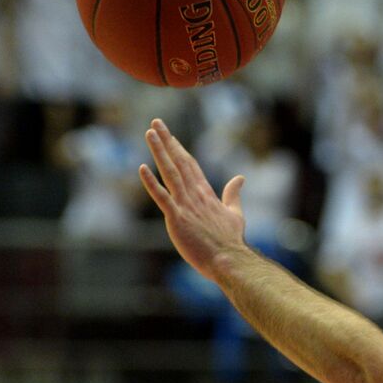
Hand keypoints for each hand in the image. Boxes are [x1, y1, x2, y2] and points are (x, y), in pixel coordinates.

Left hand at [139, 118, 248, 280]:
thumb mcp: (236, 214)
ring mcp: (186, 206)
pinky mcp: (177, 219)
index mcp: (206, 194)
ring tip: (150, 133)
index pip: (190, 166)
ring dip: (160, 151)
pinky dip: (151, 183)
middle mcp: (195, 195)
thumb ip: (233, 195)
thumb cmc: (231, 242)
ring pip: (170, 173)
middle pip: (179, 162)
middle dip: (167, 141)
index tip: (169, 134)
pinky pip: (162, 198)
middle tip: (156, 122)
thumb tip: (240, 177)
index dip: (179, 148)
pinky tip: (141, 168)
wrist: (230, 260)